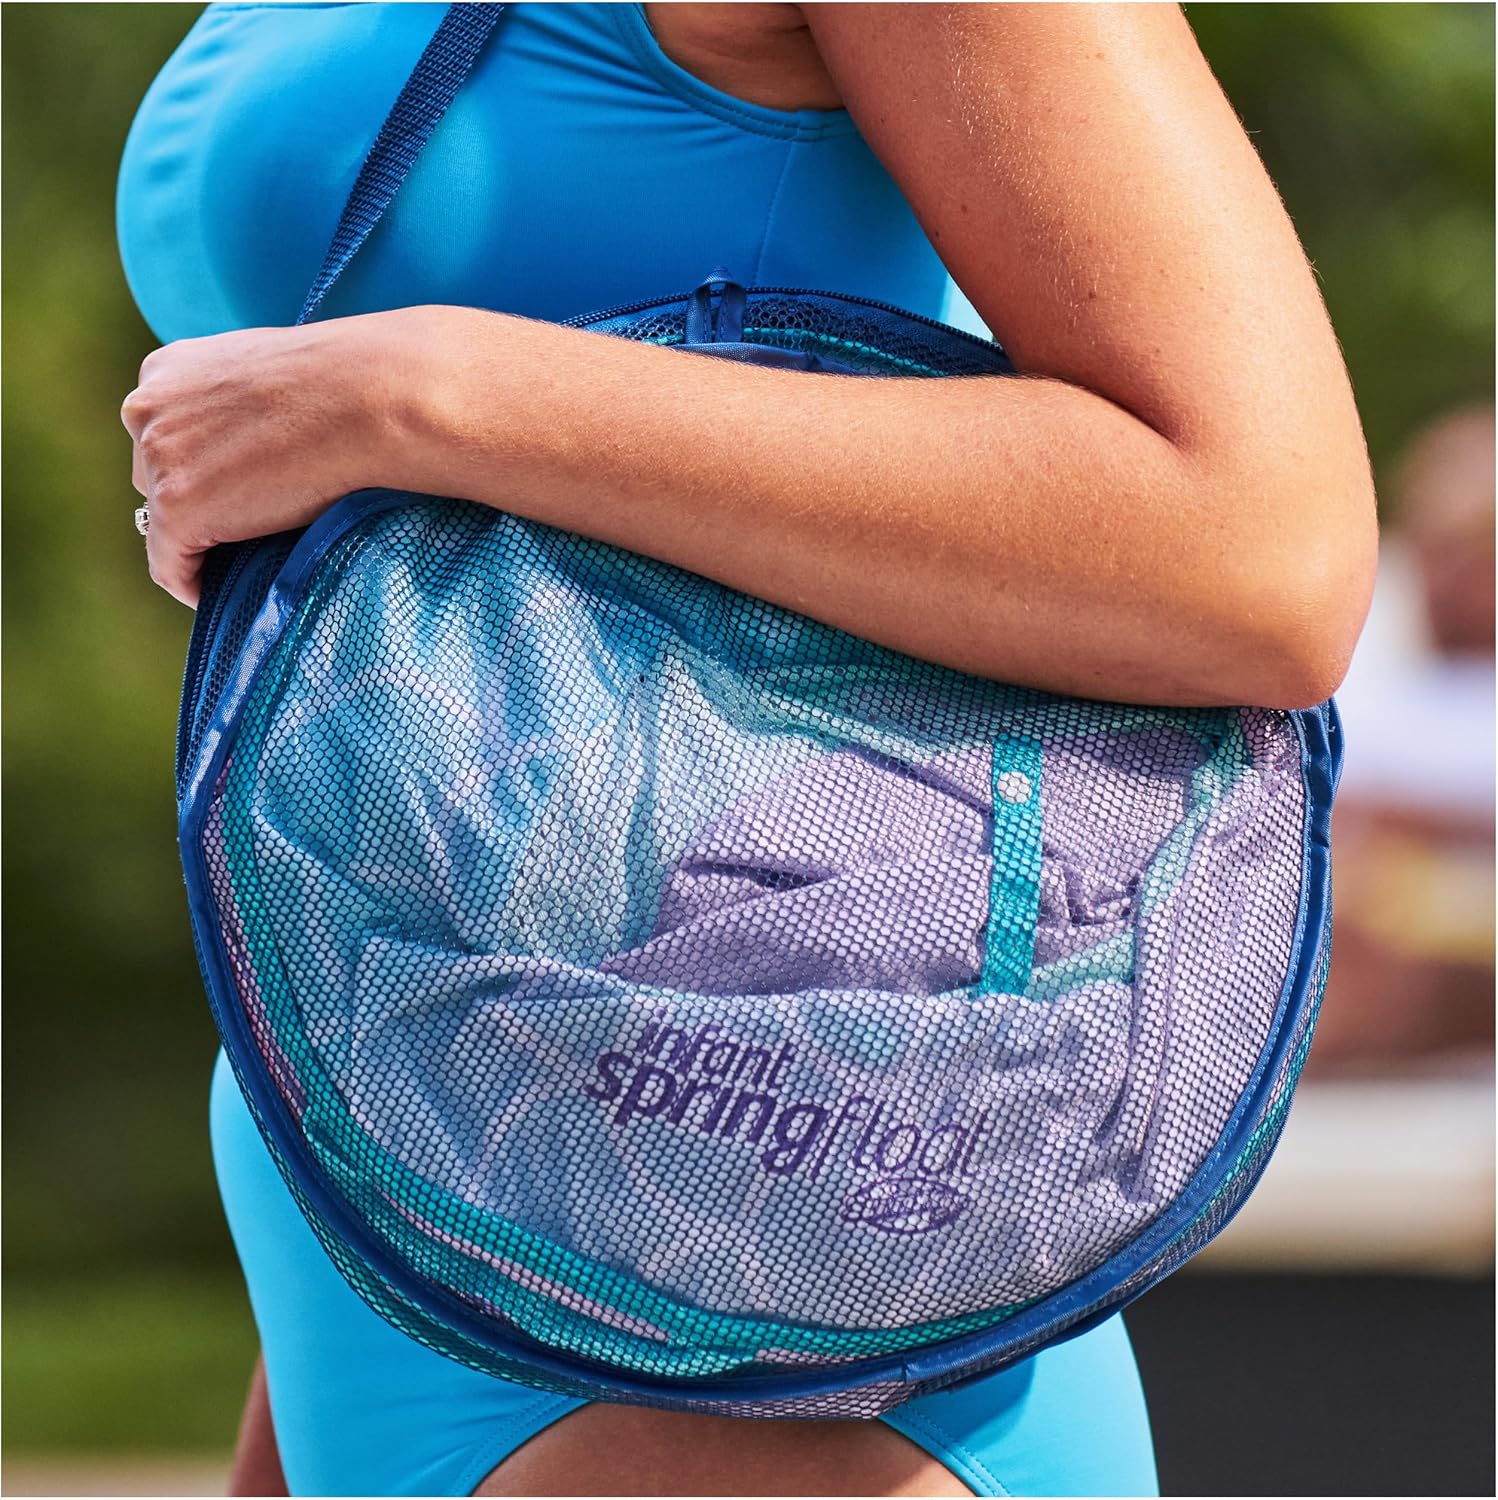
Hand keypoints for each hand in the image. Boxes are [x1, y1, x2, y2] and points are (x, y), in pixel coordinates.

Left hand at [121, 312, 418, 605]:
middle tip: (247, 528)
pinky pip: (170, 567)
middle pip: (154, 478)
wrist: (366, 397)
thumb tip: (254, 446)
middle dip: (195, 502)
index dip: (198, 472)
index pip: (164, 437)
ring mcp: (157, 459)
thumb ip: (241, 405)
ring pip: (161, 522)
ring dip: (198, 541)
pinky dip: (193, 585)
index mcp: (166, 370)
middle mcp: (146, 408)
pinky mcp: (176, 507)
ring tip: (245, 557)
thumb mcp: (270, 378)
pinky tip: (223, 593)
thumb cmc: (343, 386)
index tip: (234, 496)